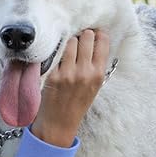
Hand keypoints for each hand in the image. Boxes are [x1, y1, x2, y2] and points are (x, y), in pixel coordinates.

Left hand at [30, 29, 109, 146]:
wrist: (59, 122)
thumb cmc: (78, 102)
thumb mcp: (95, 85)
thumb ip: (96, 64)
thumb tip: (95, 38)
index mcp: (98, 74)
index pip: (102, 41)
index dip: (97, 34)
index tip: (94, 34)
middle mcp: (84, 72)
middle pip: (86, 37)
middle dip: (83, 35)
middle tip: (79, 39)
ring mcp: (67, 73)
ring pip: (70, 41)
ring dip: (69, 41)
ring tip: (68, 49)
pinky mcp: (53, 75)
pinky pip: (56, 53)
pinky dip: (57, 52)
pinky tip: (57, 56)